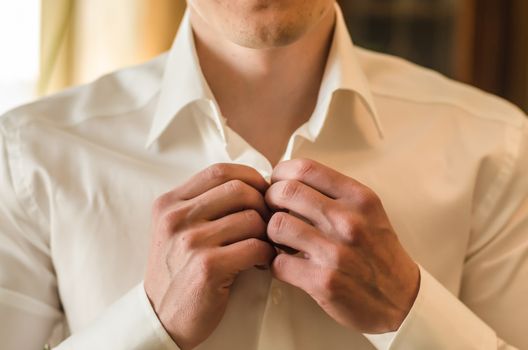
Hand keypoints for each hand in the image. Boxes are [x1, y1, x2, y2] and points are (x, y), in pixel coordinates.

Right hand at [145, 164, 275, 349]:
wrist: (161, 317)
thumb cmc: (177, 271)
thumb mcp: (175, 229)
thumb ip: (202, 204)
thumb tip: (251, 186)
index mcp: (169, 204)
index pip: (219, 171)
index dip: (249, 178)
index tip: (262, 193)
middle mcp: (176, 219)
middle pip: (239, 190)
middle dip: (263, 204)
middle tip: (268, 221)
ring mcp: (190, 242)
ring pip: (251, 218)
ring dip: (267, 232)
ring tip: (263, 245)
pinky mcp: (208, 267)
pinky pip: (255, 246)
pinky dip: (266, 253)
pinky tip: (260, 261)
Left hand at [265, 159, 419, 332]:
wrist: (402, 299)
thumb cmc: (379, 252)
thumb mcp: (368, 212)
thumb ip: (335, 194)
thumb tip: (290, 180)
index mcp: (358, 198)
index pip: (306, 168)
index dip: (282, 173)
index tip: (278, 183)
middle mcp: (348, 221)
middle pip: (285, 192)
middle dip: (270, 199)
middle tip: (271, 210)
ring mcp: (335, 252)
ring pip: (277, 225)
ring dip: (270, 233)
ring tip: (279, 239)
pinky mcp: (323, 281)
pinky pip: (278, 262)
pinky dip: (275, 263)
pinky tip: (286, 264)